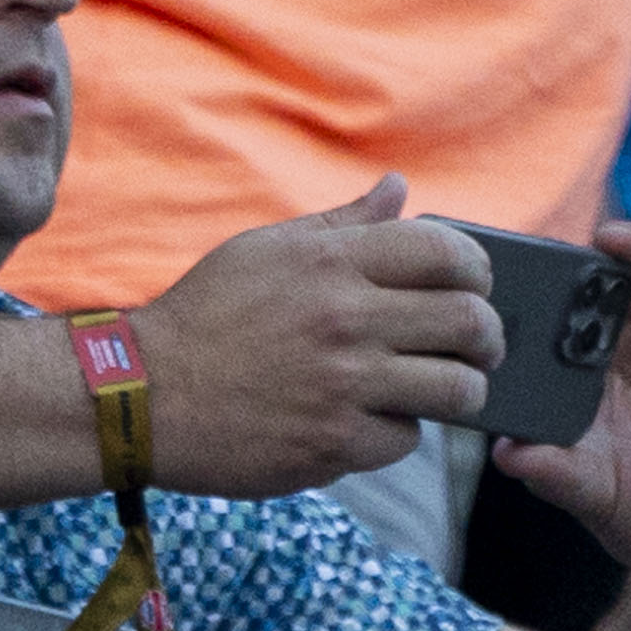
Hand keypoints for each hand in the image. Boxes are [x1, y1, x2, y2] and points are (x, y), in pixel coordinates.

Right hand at [130, 178, 498, 496]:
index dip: (476, 270)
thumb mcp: (265, 251)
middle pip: (471, 323)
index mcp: (328, 262)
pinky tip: (365, 418)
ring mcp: (343, 385)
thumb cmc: (207, 315)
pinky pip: (407, 439)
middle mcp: (343, 319)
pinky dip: (394, 431)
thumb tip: (398, 188)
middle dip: (486, 338)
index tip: (470, 287)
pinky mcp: (336, 443)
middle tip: (472, 347)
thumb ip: (342, 224)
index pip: (447, 252)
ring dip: (455, 390)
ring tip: (432, 387)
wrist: (144, 394)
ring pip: (458, 389)